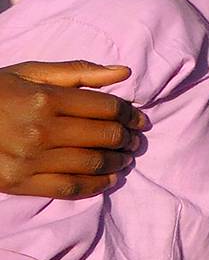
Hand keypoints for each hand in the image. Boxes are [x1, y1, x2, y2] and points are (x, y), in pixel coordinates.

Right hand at [0, 61, 143, 198]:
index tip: (139, 119)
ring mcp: (29, 159)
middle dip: (126, 138)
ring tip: (126, 157)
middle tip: (135, 139)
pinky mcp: (19, 183)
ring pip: (92, 163)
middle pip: (104, 136)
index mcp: (45, 99)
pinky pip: (69, 188)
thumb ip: (78, 72)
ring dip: (118, 161)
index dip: (130, 114)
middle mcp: (40, 130)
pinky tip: (109, 179)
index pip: (106, 108)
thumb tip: (124, 72)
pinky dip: (96, 185)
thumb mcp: (31, 72)